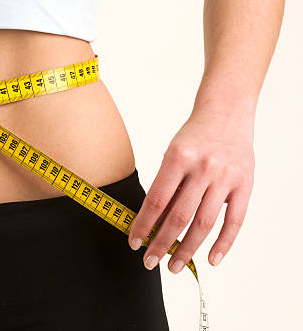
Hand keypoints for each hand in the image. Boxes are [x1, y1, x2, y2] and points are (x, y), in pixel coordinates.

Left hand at [127, 113, 254, 272]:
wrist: (226, 113)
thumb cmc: (194, 137)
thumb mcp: (174, 154)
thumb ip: (167, 185)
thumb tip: (153, 225)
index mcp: (179, 157)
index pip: (156, 200)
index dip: (143, 225)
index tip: (134, 242)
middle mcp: (203, 167)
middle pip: (179, 216)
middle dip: (161, 244)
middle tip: (150, 262)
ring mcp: (225, 177)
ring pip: (204, 224)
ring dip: (187, 250)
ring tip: (174, 266)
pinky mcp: (244, 185)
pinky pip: (234, 221)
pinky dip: (223, 244)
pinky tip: (210, 259)